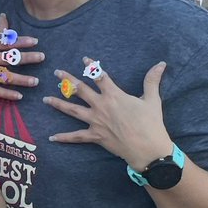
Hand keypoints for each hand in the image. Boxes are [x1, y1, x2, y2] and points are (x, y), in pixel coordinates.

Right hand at [0, 12, 42, 101]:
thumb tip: (5, 17)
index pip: (4, 42)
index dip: (20, 41)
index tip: (35, 41)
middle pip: (8, 58)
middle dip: (26, 58)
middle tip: (42, 57)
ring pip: (4, 76)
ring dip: (21, 79)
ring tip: (35, 81)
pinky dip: (7, 94)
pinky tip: (19, 96)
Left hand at [45, 59, 171, 165]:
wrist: (148, 149)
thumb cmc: (151, 124)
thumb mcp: (152, 100)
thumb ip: (152, 80)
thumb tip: (161, 63)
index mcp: (114, 95)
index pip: (99, 76)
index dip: (92, 66)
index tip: (84, 59)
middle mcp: (101, 106)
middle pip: (80, 89)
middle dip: (67, 79)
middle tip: (57, 72)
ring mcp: (95, 121)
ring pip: (72, 110)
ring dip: (58, 103)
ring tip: (46, 99)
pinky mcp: (94, 136)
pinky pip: (76, 136)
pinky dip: (63, 137)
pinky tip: (51, 137)